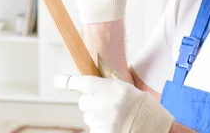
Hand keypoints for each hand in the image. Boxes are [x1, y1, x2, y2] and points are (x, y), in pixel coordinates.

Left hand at [54, 73, 173, 132]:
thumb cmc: (139, 104)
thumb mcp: (124, 88)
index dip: (68, 81)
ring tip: (114, 116)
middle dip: (90, 101)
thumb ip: (105, 85)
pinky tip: (114, 124)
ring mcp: (101, 121)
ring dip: (96, 115)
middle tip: (105, 103)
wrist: (152, 125)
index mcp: (109, 88)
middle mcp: (102, 104)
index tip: (58, 80)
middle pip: (83, 101)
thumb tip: (87, 84)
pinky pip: (94, 128)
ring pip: (88, 116)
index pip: (82, 82)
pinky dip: (100, 126)